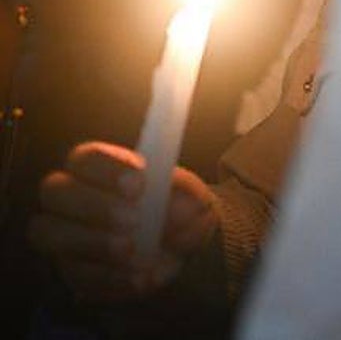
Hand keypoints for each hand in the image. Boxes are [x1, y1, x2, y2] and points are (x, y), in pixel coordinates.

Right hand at [28, 141, 217, 301]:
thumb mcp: (193, 198)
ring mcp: (64, 237)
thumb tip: (183, 207)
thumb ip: (188, 197)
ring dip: (93, 242)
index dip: (107, 167)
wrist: (181, 251)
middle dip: (94, 205)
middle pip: (56, 191)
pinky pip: (75, 276)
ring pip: (51, 234)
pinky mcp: (71, 273)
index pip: (85, 158)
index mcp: (99, 168)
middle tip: (133, 219)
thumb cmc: (179, 210)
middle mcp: (71, 198)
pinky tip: (139, 277)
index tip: (140, 181)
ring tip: (132, 249)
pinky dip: (110, 278)